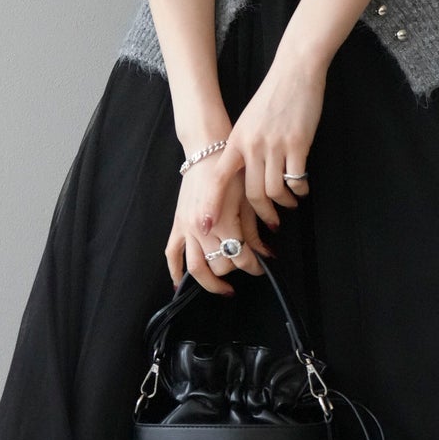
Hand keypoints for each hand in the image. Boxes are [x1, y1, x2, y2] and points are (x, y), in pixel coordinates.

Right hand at [167, 159, 272, 296]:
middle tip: (246, 266)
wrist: (207, 152)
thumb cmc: (231, 171)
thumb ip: (254, 229)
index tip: (262, 266)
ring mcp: (187, 228)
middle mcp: (203, 229)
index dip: (254, 266)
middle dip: (236, 269)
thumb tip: (266, 253)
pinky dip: (175, 272)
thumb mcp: (248, 200)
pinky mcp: (177, 224)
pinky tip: (180, 285)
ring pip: (196, 267)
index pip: (240, 256)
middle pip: (220, 264)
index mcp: (223, 221)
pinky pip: (172, 253)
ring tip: (222, 288)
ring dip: (210, 282)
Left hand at [200, 51, 324, 236]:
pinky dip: (300, 190)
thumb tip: (244, 176)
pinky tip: (302, 189)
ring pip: (275, 190)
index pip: (217, 178)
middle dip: (263, 213)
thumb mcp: (248, 122)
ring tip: (290, 202)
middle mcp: (252, 145)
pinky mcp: (297, 143)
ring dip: (284, 203)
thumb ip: (243, 148)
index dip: (210, 204)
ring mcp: (275, 145)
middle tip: (271, 222)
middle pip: (252, 193)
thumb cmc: (272, 97)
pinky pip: (296, 179)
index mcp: (236, 140)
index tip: (204, 226)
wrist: (294, 72)